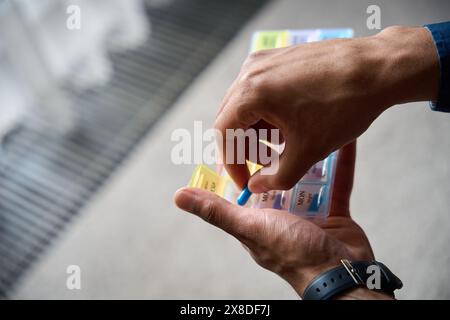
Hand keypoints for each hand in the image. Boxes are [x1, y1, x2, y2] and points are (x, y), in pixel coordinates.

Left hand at [174, 142, 390, 298]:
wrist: (340, 273)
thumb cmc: (291, 252)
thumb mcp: (249, 227)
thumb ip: (216, 211)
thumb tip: (177, 195)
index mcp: (257, 217)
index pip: (244, 185)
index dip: (243, 162)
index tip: (244, 133)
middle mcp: (281, 212)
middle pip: (279, 176)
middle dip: (280, 152)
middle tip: (280, 121)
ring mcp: (309, 211)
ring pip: (309, 174)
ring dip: (311, 153)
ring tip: (310, 124)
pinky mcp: (334, 210)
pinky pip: (338, 181)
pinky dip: (342, 162)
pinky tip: (345, 141)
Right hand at [215, 26, 438, 191]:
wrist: (378, 68)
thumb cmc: (344, 106)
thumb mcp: (307, 151)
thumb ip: (276, 178)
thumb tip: (256, 187)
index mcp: (251, 94)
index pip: (224, 134)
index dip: (232, 163)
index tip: (245, 180)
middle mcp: (251, 72)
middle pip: (231, 118)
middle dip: (243, 147)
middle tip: (260, 167)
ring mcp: (264, 61)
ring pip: (245, 104)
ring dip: (255, 130)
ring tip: (277, 148)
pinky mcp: (279, 57)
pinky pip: (259, 90)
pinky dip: (266, 112)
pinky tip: (287, 125)